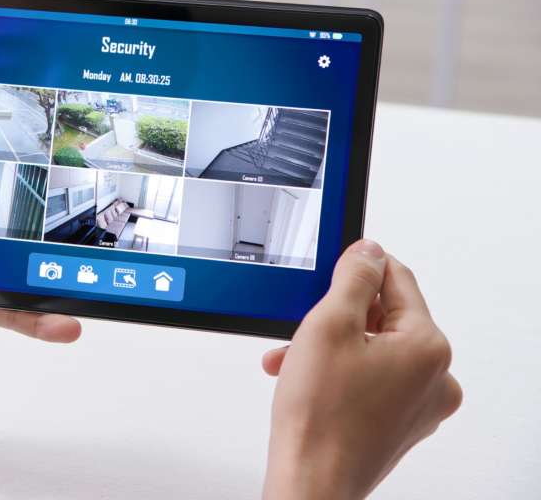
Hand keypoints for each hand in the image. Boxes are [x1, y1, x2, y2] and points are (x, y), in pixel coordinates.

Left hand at [0, 63, 80, 383]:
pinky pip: (13, 309)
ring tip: (89, 265)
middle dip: (53, 200)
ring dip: (59, 266)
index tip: (44, 116)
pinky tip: (66, 324)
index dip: (12, 135)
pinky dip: (40, 319)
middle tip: (88, 186)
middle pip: (17, 206)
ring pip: (26, 260)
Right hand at [261, 240, 461, 499]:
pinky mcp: (400, 424)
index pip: (397, 279)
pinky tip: (306, 380)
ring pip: (373, 350)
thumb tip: (368, 251)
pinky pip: (372, 380)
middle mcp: (436, 378)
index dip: (358, 267)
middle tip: (300, 326)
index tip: (331, 267)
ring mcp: (420, 405)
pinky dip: (339, 373)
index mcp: (429, 347)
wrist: (311, 481)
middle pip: (384, 317)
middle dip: (336, 316)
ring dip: (331, 346)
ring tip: (293, 360)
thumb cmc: (319, 417)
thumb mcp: (328, 324)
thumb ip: (353, 277)